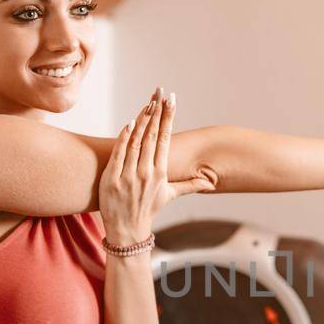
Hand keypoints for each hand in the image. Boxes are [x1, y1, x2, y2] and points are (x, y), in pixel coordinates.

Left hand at [99, 88, 215, 242]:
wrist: (127, 230)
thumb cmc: (148, 209)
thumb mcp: (169, 196)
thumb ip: (189, 185)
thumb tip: (210, 182)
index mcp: (161, 173)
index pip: (166, 140)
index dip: (168, 119)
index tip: (171, 101)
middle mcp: (147, 173)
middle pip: (153, 136)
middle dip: (157, 112)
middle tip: (161, 92)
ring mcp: (129, 175)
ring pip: (136, 141)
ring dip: (142, 120)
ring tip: (148, 102)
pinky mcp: (112, 179)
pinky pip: (119, 153)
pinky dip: (124, 137)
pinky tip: (130, 122)